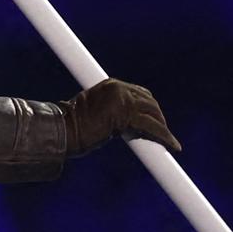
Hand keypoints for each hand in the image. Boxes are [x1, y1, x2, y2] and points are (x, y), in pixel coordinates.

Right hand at [62, 78, 181, 155]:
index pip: (138, 93)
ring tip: (168, 143)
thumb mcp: (92, 113)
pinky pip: (152, 126)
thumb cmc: (71, 128)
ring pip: (152, 113)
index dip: (148, 107)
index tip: (154, 119)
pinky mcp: (127, 114)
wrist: (61, 132)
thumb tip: (122, 125)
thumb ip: (110, 112)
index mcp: (110, 85)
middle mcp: (118, 88)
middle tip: (163, 134)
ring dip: (162, 127)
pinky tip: (171, 146)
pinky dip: (164, 136)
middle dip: (158, 117)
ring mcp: (123, 100)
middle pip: (149, 101)